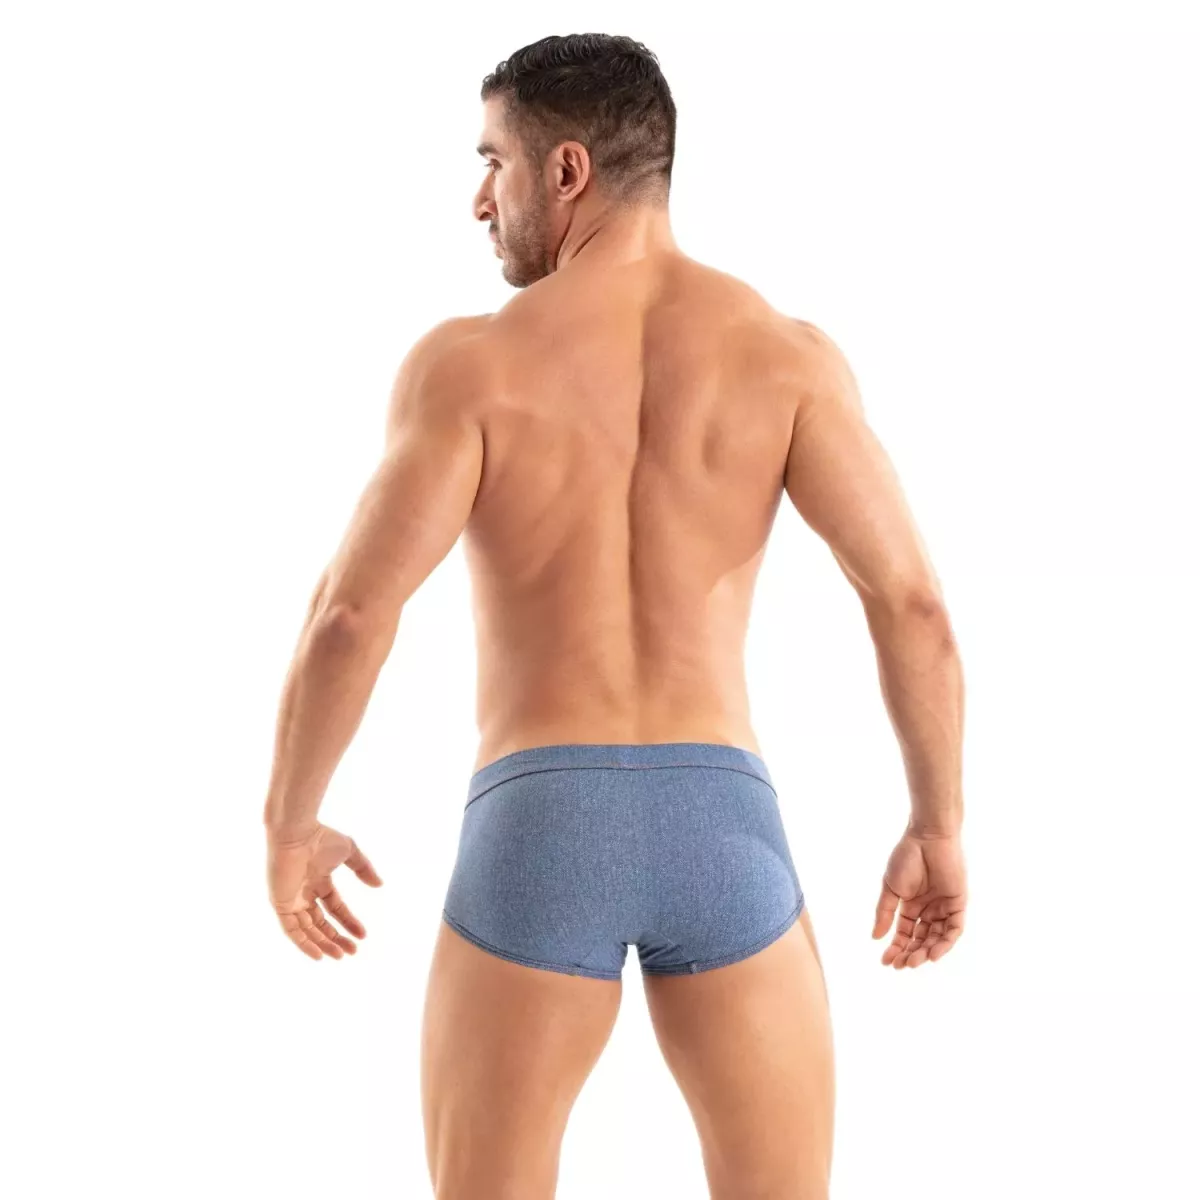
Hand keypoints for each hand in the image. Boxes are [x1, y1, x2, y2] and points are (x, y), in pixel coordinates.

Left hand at [266, 822, 382, 959]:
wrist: (296, 833)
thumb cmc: (321, 838)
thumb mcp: (350, 851)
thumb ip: (364, 869)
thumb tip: (379, 885)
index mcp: (319, 881)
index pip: (335, 907)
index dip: (349, 921)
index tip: (363, 935)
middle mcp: (304, 893)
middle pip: (321, 923)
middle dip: (336, 937)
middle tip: (352, 951)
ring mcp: (292, 899)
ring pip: (307, 930)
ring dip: (323, 943)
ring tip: (339, 955)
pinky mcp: (281, 904)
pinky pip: (292, 930)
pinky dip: (304, 943)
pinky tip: (318, 954)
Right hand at [872, 827, 965, 967]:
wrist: (927, 838)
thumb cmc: (906, 858)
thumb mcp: (890, 888)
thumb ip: (885, 913)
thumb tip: (875, 937)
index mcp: (911, 905)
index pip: (905, 932)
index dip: (896, 947)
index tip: (885, 961)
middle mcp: (929, 909)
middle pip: (921, 938)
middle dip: (911, 953)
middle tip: (901, 965)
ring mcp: (944, 907)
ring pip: (937, 938)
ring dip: (926, 952)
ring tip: (914, 962)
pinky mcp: (959, 904)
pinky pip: (954, 929)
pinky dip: (945, 943)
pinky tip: (933, 954)